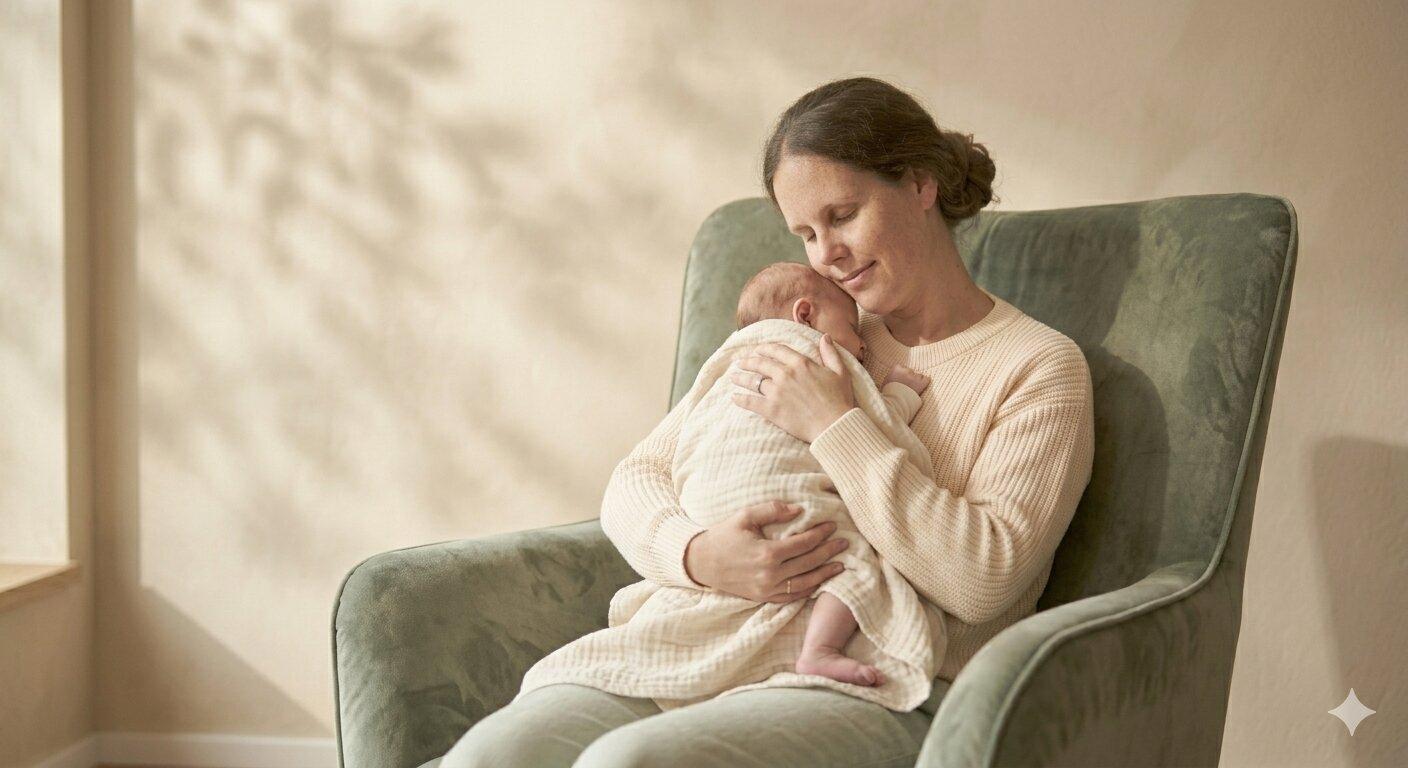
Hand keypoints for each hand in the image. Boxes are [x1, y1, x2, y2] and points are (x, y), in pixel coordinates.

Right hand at [683, 501, 848, 602]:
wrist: (701, 563)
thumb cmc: (723, 536)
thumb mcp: (744, 516)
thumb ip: (772, 510)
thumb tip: (799, 509)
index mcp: (767, 553)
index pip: (804, 543)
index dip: (821, 534)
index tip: (833, 525)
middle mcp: (770, 575)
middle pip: (809, 563)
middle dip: (829, 552)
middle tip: (844, 542)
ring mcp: (768, 590)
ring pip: (805, 583)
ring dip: (825, 573)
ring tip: (840, 564)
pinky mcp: (764, 598)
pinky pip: (793, 596)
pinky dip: (809, 589)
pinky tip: (819, 581)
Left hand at [729, 335, 855, 442]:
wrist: (834, 425)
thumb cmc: (839, 400)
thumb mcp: (840, 372)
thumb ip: (830, 353)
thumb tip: (825, 337)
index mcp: (801, 363)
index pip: (776, 350)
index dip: (764, 348)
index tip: (757, 349)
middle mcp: (785, 374)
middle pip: (761, 364)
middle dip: (748, 361)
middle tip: (739, 362)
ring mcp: (777, 392)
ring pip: (753, 381)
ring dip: (741, 378)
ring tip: (733, 377)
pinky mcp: (772, 409)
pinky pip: (751, 402)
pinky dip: (741, 399)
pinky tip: (734, 398)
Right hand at [884, 364, 930, 394]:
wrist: (895, 402)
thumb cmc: (888, 394)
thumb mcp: (885, 382)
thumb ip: (891, 376)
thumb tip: (893, 375)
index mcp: (896, 369)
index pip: (901, 367)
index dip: (901, 374)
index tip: (900, 380)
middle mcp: (905, 370)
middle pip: (910, 371)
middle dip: (909, 377)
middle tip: (906, 386)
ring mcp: (914, 376)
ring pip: (918, 376)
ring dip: (917, 381)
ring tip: (912, 389)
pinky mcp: (921, 382)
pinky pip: (926, 379)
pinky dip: (924, 383)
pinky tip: (921, 387)